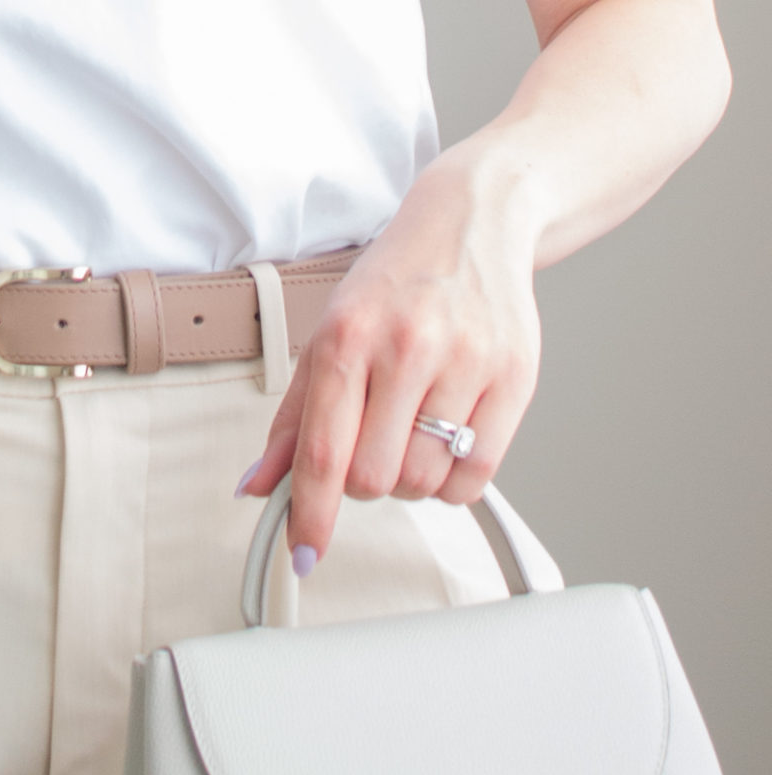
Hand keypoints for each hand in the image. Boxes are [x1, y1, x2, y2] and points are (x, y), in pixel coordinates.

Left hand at [239, 148, 542, 569]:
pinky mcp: (516, 376)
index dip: (311, 515)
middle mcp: (406, 347)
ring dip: (411, 481)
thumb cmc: (395, 283)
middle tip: (371, 449)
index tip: (304, 553)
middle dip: (365, 484)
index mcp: (346, 337)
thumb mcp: (328, 334)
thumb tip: (257, 487)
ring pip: (426, 481)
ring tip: (412, 436)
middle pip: (375, 478)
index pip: (323, 452)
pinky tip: (447, 444)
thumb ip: (293, 419)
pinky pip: (479, 474)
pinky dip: (456, 480)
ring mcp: (466, 361)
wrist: (472, 221)